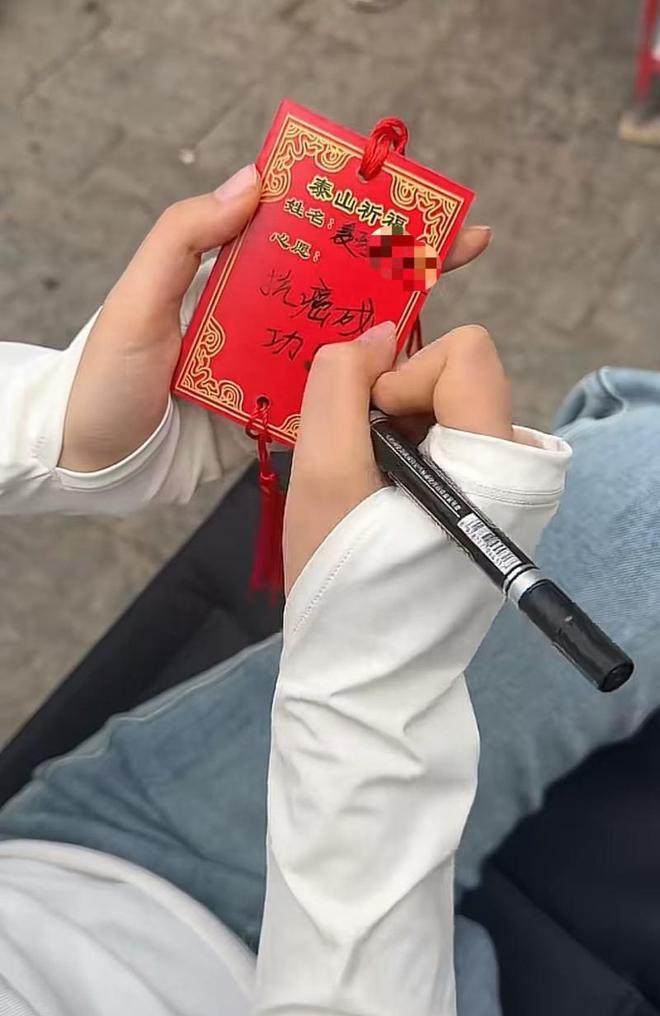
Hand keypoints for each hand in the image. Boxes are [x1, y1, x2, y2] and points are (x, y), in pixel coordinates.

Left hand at [59, 190, 491, 472]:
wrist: (97, 462)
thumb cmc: (107, 377)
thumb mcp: (138, 300)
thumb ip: (185, 239)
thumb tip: (252, 181)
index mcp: (231, 275)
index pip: (304, 228)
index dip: (358, 210)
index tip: (412, 198)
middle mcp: (260, 313)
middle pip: (339, 280)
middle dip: (399, 264)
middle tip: (463, 249)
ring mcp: (271, 363)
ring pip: (342, 337)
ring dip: (391, 326)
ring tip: (447, 315)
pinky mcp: (276, 411)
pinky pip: (327, 394)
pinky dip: (363, 388)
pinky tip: (404, 380)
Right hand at [284, 322, 512, 592]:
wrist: (365, 672)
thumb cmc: (343, 582)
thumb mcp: (324, 475)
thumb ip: (340, 386)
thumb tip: (376, 335)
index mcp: (496, 464)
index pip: (468, 353)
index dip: (405, 377)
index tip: (370, 430)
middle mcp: (520, 472)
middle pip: (457, 380)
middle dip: (397, 409)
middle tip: (363, 468)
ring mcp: (511, 493)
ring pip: (448, 411)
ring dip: (398, 436)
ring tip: (370, 494)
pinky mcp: (494, 507)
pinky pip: (451, 444)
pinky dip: (410, 458)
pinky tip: (384, 503)